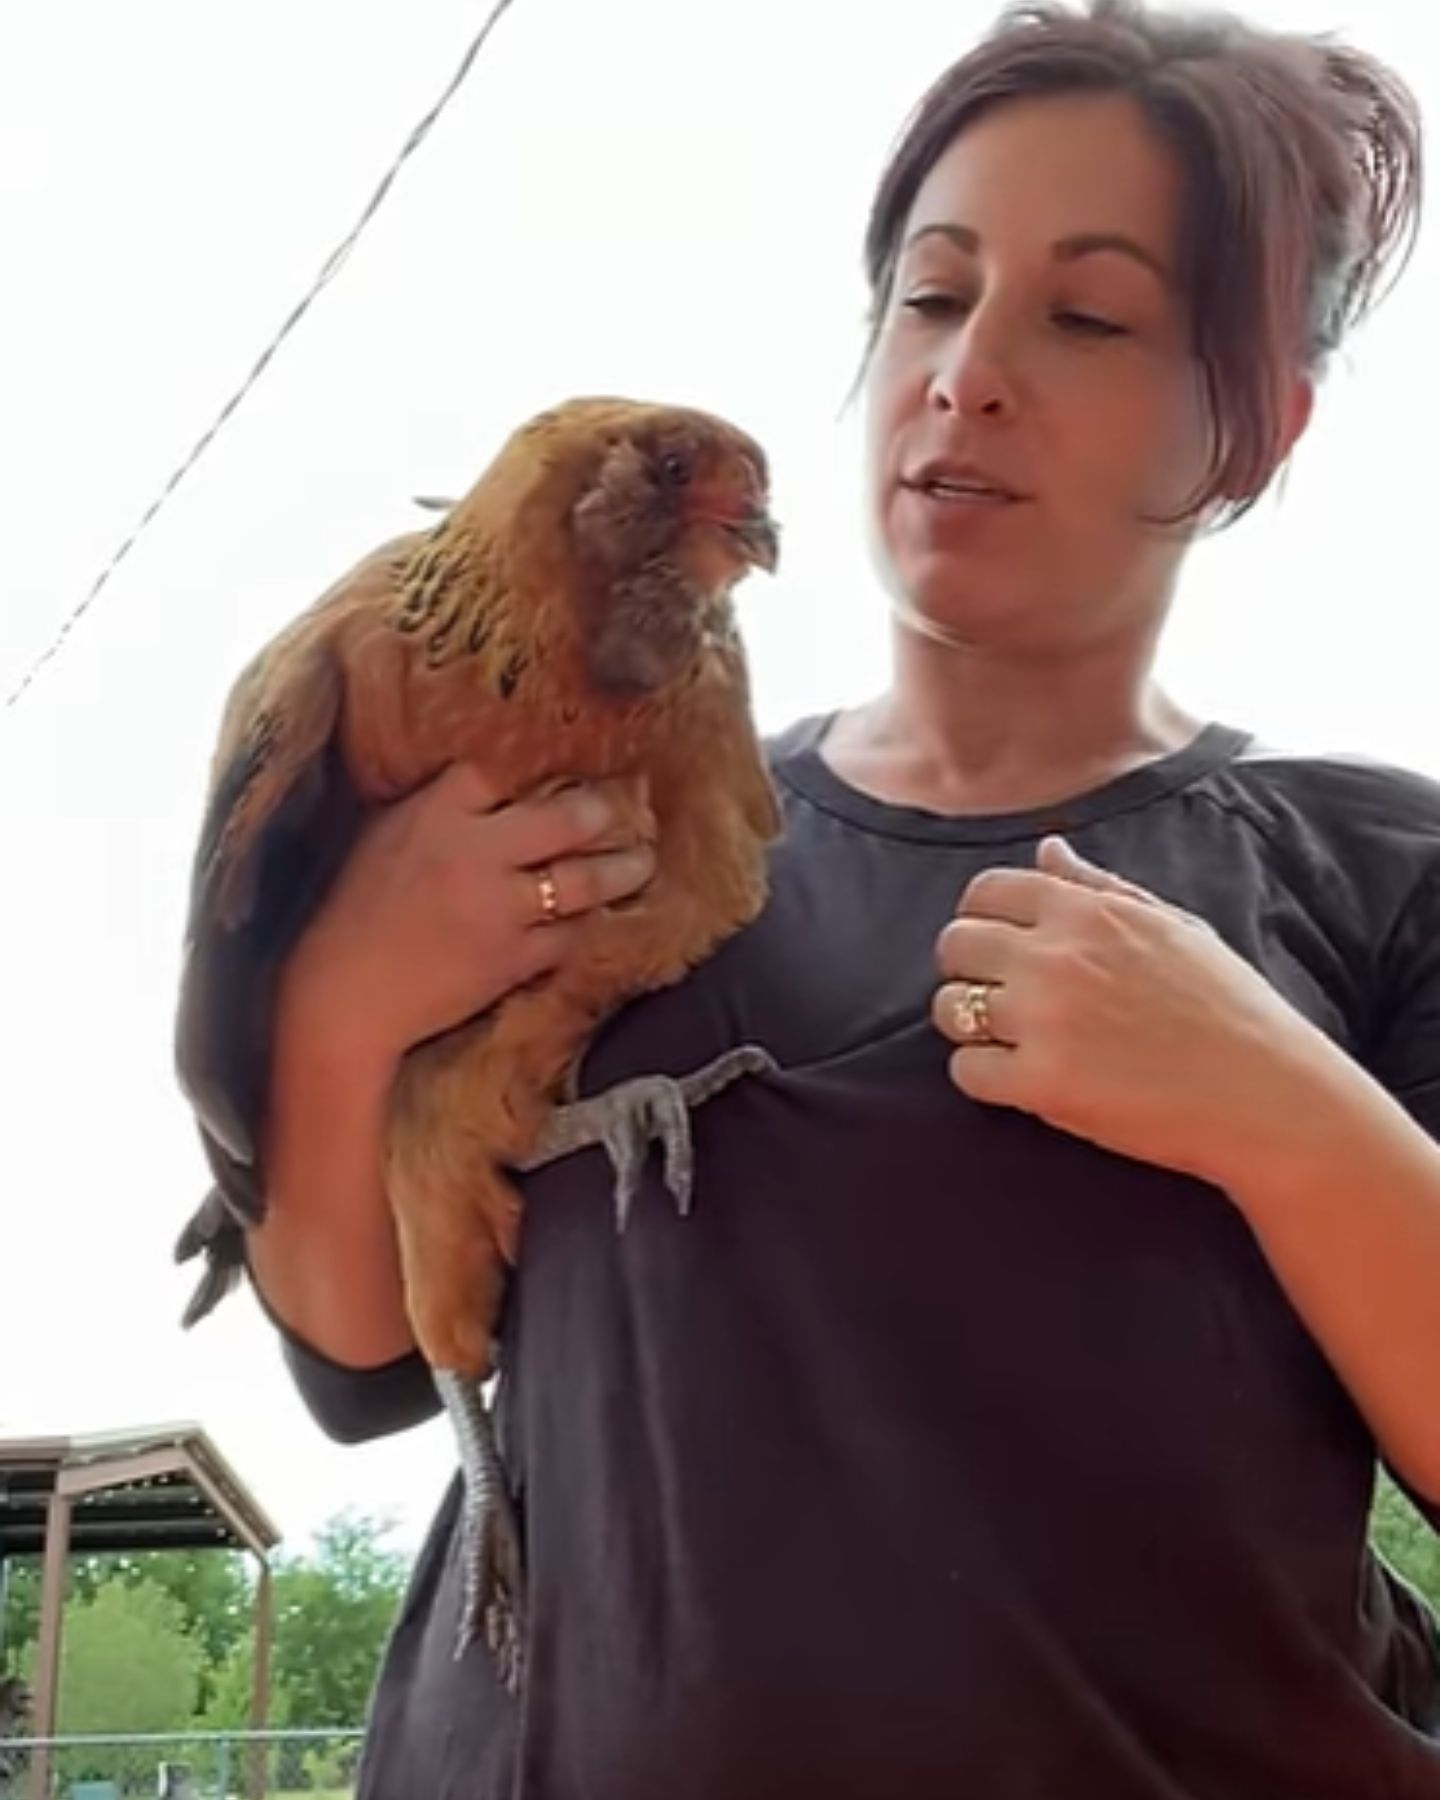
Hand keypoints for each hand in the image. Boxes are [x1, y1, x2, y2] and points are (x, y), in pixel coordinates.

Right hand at [279, 762, 655, 1072]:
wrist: (347, 996)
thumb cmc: (355, 916)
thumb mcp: (384, 840)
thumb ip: (434, 812)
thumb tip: (489, 792)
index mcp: (433, 814)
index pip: (498, 771)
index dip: (533, 768)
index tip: (561, 765)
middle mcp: (474, 852)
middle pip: (563, 818)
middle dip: (601, 812)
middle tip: (621, 811)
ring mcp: (500, 907)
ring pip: (583, 880)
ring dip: (623, 869)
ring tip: (643, 861)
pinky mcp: (513, 958)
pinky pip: (570, 935)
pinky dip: (590, 925)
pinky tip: (608, 916)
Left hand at [931, 836, 1348, 1192]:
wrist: (1267, 1094)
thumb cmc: (1229, 1008)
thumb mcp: (1173, 926)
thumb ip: (1099, 886)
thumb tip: (1046, 850)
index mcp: (1088, 913)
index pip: (985, 891)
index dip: (979, 918)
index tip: (995, 946)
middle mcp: (1056, 957)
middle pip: (954, 944)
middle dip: (964, 968)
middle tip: (996, 996)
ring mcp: (1044, 1020)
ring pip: (949, 1008)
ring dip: (968, 1023)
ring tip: (1008, 1039)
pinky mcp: (1042, 1084)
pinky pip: (966, 1072)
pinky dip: (982, 1078)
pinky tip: (1019, 1079)